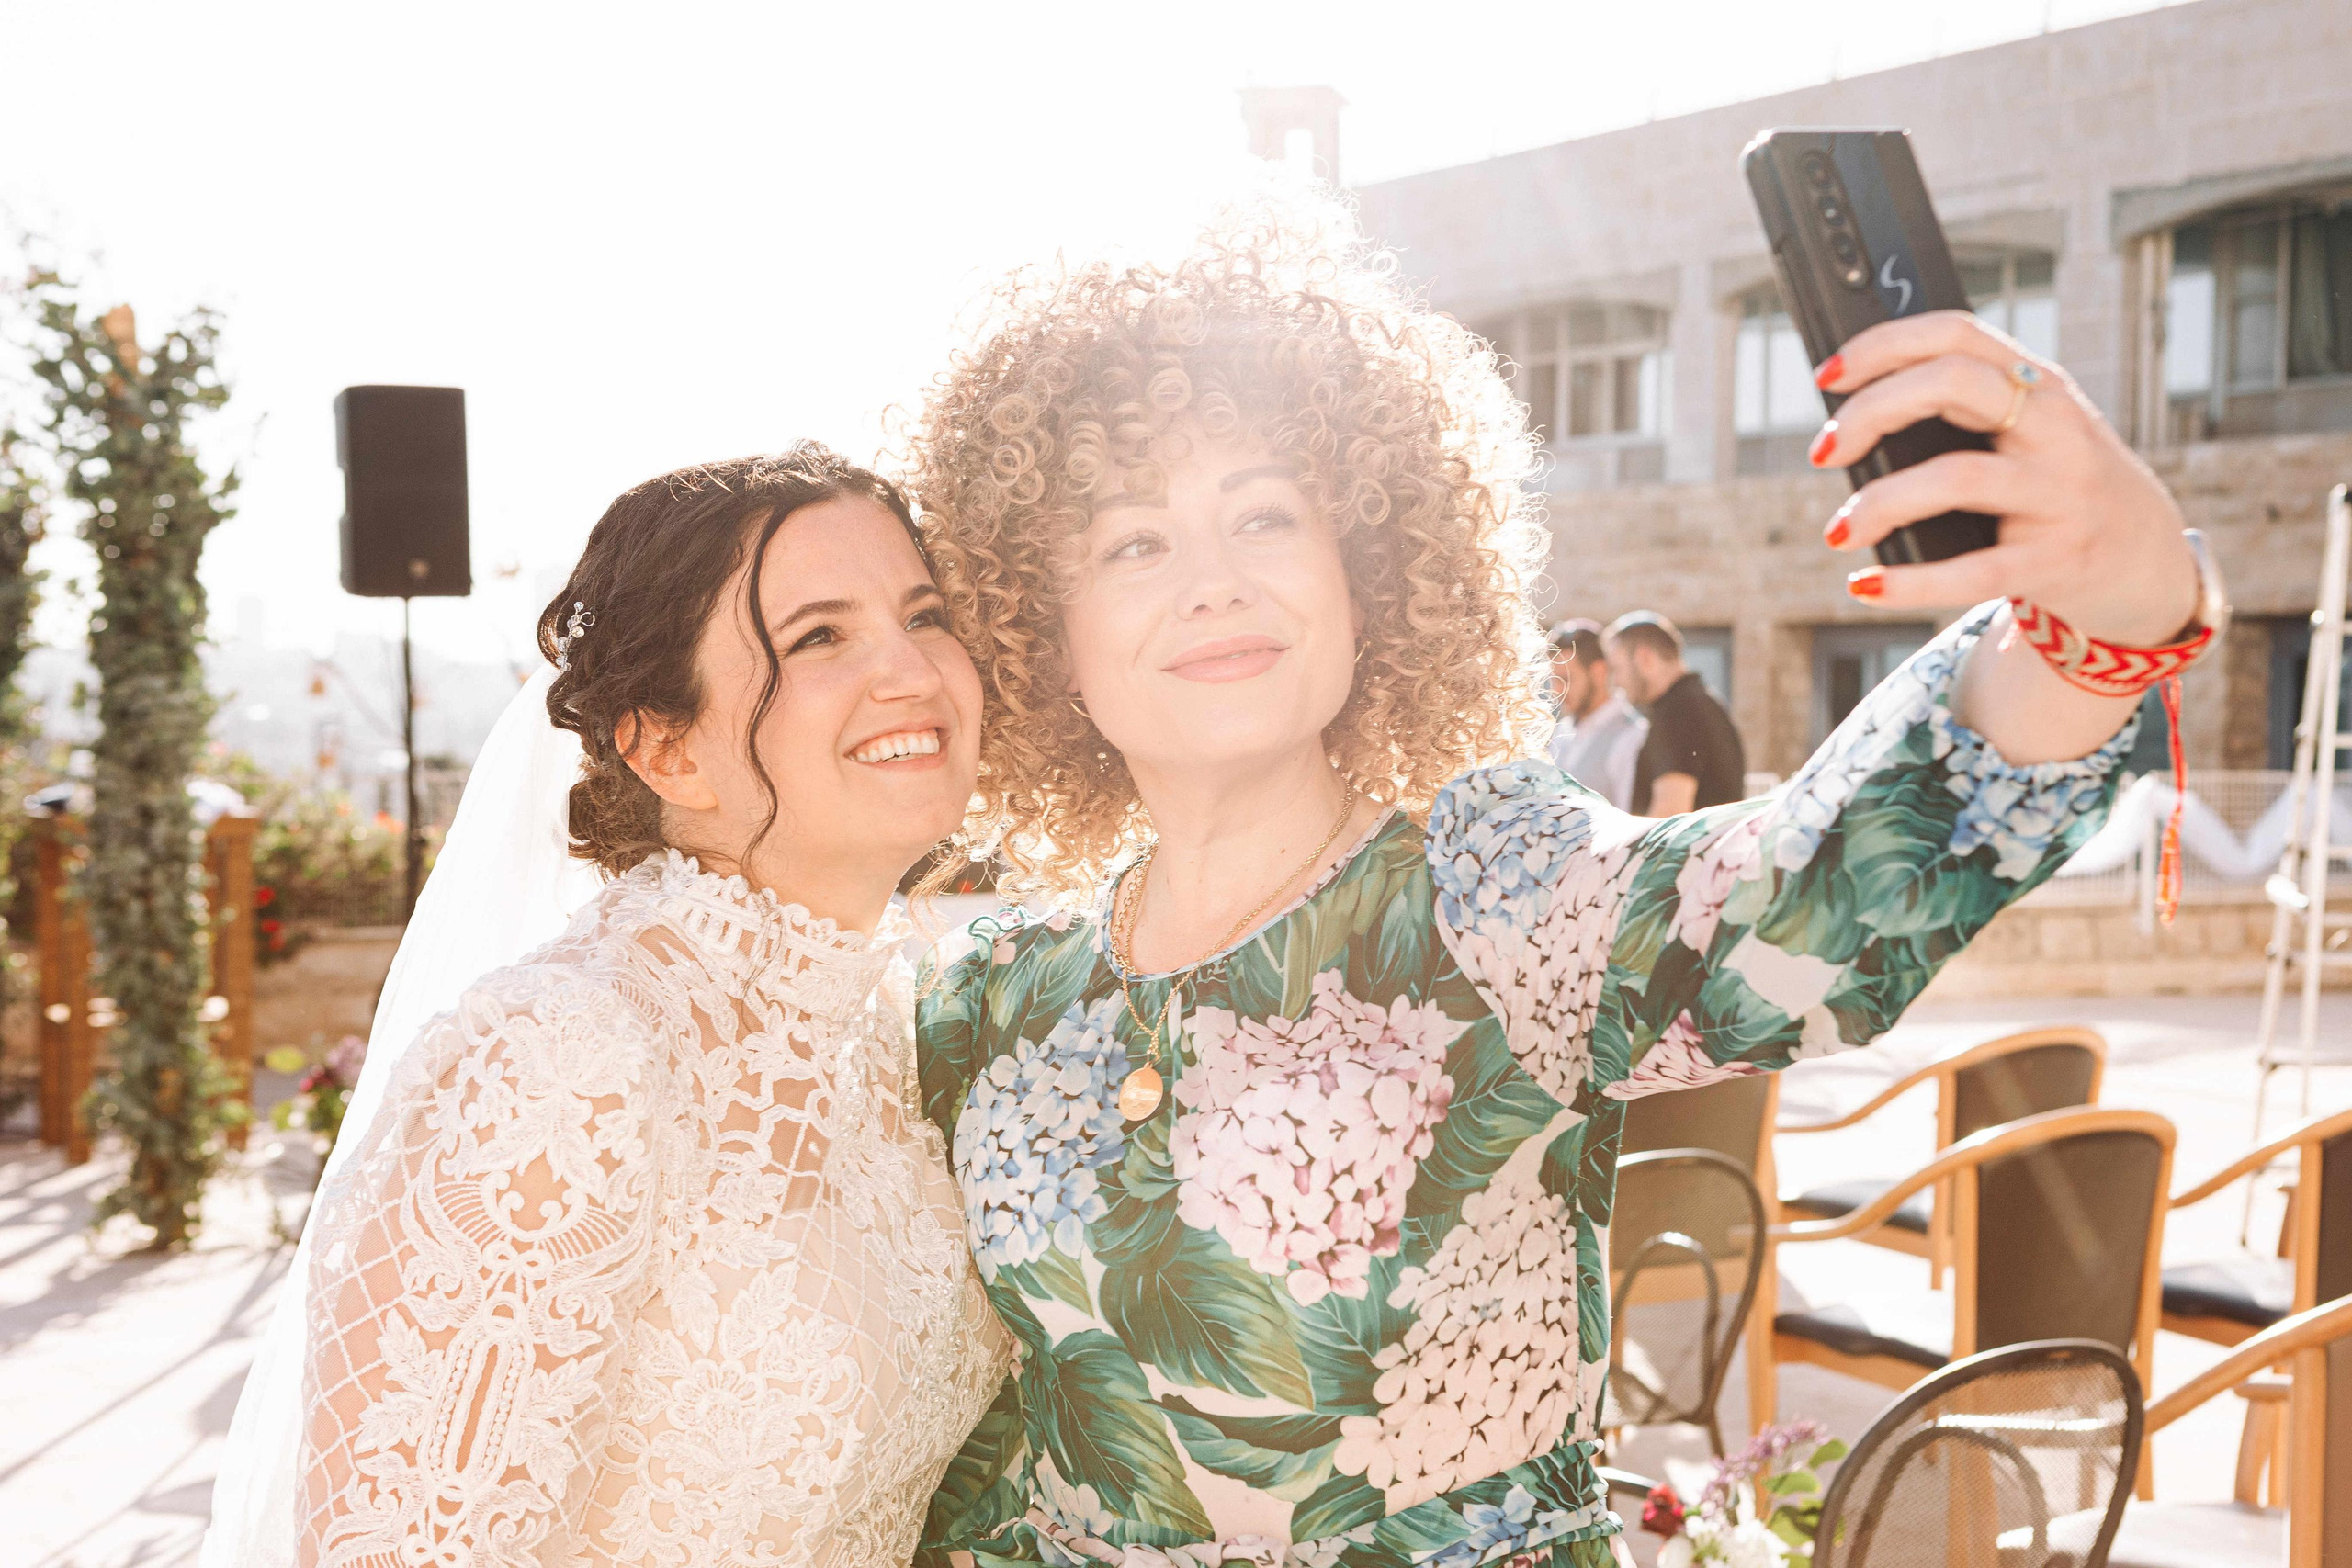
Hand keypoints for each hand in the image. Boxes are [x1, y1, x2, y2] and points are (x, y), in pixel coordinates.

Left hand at [1812, 312, 2199, 647]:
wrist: (2147, 558)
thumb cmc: (2058, 484)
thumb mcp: (2031, 430)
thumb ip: (1966, 412)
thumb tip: (1852, 419)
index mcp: (2039, 384)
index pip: (1957, 334)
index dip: (1884, 345)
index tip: (1828, 376)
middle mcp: (2055, 428)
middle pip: (1952, 385)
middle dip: (1872, 412)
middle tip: (1823, 450)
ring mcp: (2060, 493)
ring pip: (1955, 477)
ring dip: (1879, 502)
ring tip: (1839, 529)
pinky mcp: (2055, 560)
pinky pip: (1972, 570)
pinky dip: (1908, 581)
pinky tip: (1866, 584)